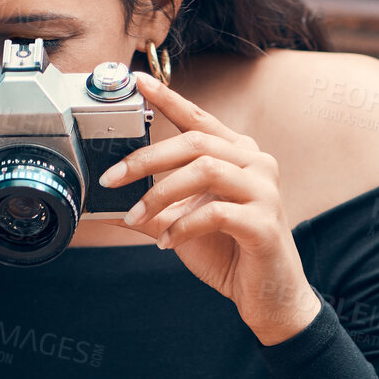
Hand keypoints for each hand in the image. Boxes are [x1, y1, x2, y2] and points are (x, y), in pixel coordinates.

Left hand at [99, 71, 321, 344]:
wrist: (268, 296)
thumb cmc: (228, 253)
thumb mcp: (182, 222)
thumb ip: (155, 206)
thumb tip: (110, 199)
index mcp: (238, 155)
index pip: (199, 119)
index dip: (169, 99)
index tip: (138, 83)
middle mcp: (256, 163)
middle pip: (195, 142)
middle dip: (147, 159)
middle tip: (112, 178)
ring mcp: (265, 191)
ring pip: (205, 170)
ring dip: (161, 194)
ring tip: (137, 216)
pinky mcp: (265, 223)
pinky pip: (216, 212)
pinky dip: (183, 225)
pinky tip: (167, 241)